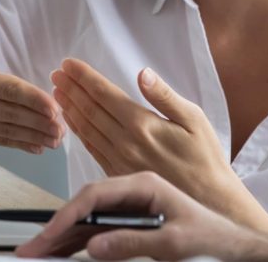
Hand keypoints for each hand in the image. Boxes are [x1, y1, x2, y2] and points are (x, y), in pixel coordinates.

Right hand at [0, 4, 63, 152]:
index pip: (5, 88)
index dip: (31, 98)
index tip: (54, 105)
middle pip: (9, 113)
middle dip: (39, 121)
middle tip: (65, 125)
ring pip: (5, 130)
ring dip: (33, 136)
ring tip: (58, 138)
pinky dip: (18, 144)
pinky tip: (39, 146)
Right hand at [14, 171, 267, 260]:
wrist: (233, 244)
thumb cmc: (211, 236)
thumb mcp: (175, 243)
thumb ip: (134, 243)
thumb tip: (95, 246)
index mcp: (145, 184)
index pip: (96, 195)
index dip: (68, 215)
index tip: (49, 236)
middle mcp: (134, 190)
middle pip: (86, 204)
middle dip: (56, 226)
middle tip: (31, 249)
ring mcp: (132, 206)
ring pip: (88, 218)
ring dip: (62, 235)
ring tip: (37, 253)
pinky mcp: (132, 222)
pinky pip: (98, 230)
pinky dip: (77, 241)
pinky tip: (60, 251)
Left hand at [51, 59, 267, 241]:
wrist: (209, 203)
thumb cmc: (205, 160)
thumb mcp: (194, 119)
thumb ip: (165, 96)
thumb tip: (143, 74)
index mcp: (143, 125)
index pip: (105, 95)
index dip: (84, 77)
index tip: (69, 64)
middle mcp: (126, 143)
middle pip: (90, 110)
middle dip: (71, 89)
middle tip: (57, 73)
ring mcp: (120, 161)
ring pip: (87, 129)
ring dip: (70, 108)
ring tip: (58, 93)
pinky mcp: (119, 175)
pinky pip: (92, 150)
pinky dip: (79, 132)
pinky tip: (73, 123)